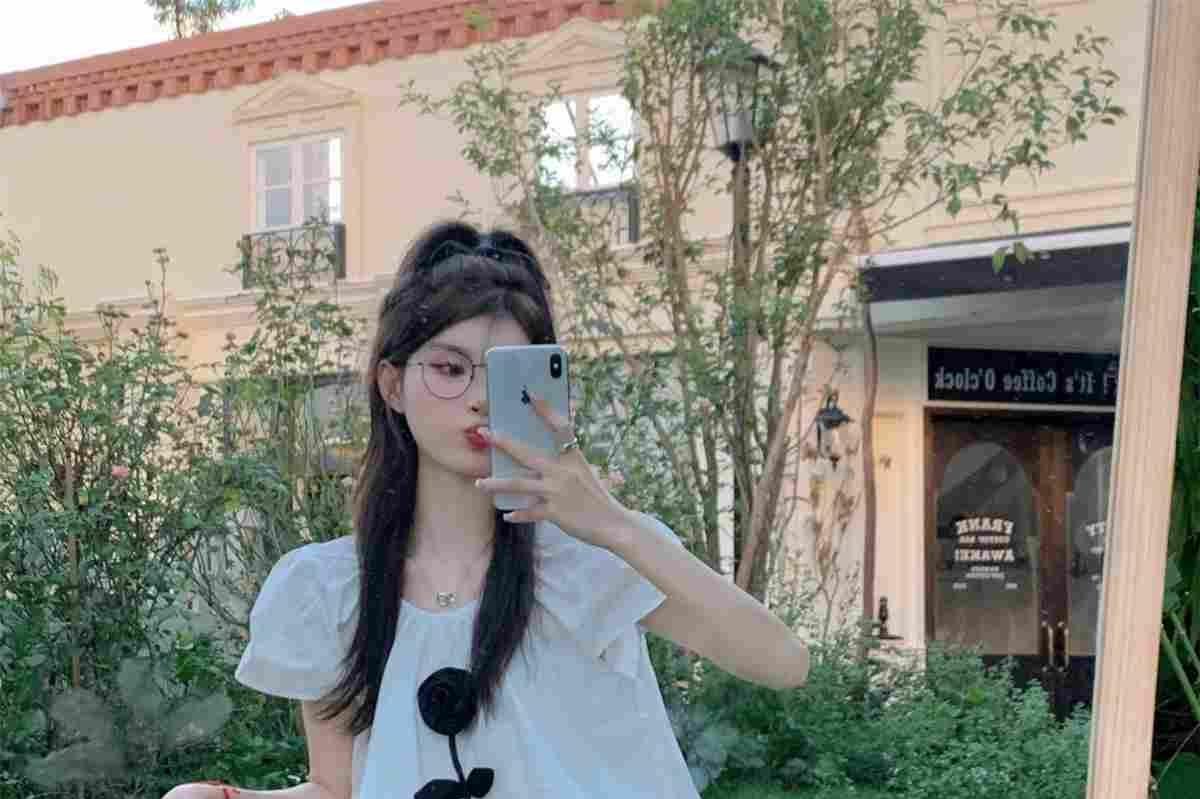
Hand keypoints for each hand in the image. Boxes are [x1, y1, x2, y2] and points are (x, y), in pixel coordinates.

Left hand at [475, 395, 632, 549]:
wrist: (613, 523)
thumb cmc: (596, 497)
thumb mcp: (583, 472)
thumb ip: (564, 463)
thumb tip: (537, 460)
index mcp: (573, 457)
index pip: (559, 427)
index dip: (546, 410)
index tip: (531, 394)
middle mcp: (563, 470)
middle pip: (526, 453)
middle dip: (502, 442)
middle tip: (483, 432)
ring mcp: (558, 491)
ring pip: (519, 484)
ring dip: (496, 484)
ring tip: (479, 484)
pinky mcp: (556, 512)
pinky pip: (530, 512)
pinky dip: (517, 514)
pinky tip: (507, 515)